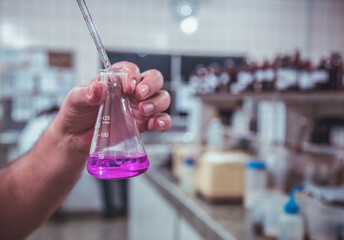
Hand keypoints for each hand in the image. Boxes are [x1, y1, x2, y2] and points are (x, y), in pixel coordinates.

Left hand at [52, 61, 171, 153]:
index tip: (128, 85)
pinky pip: (162, 120)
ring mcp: (139, 108)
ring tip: (143, 110)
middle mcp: (131, 92)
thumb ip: (86, 93)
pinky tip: (157, 124)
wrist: (75, 138)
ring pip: (161, 98)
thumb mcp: (75, 99)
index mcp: (116, 81)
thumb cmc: (76, 113)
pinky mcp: (143, 125)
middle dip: (151, 85)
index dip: (133, 75)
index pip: (131, 70)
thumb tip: (98, 87)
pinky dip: (164, 121)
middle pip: (154, 79)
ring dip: (157, 102)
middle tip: (139, 95)